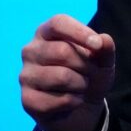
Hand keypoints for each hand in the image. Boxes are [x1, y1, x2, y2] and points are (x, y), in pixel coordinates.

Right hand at [20, 13, 115, 130]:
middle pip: (62, 51)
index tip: (97, 45)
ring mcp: (26, 75)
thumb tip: (104, 40)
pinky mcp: (27, 99)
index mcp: (46, 33)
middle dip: (86, 65)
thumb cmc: (88, 74)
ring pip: (61, 76)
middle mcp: (31, 51)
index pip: (58, 23)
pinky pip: (58, 100)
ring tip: (82, 86)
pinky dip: (74, 101)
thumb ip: (105, 49)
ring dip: (82, 84)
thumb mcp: (102, 61)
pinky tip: (72, 100)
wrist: (81, 107)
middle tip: (92, 73)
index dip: (79, 32)